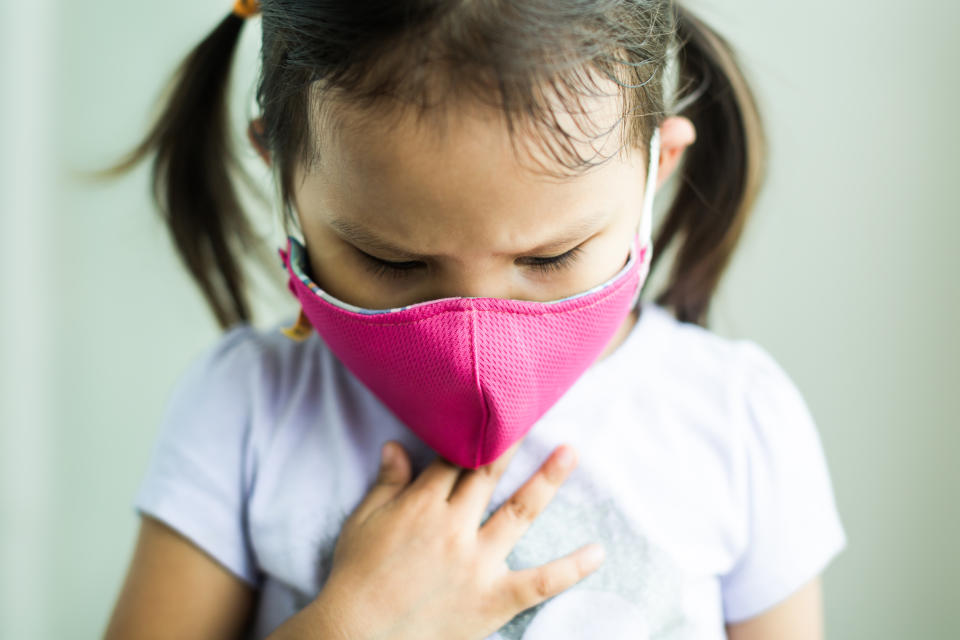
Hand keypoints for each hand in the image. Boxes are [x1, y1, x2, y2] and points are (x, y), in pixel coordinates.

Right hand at [291, 439, 604, 639]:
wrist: (356, 637)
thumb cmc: (354, 578)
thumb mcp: (362, 524)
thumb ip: (387, 484)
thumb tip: (396, 445)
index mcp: (421, 505)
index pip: (453, 459)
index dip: (471, 433)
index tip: (491, 412)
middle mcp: (453, 526)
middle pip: (488, 474)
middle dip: (512, 441)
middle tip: (534, 411)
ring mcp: (477, 563)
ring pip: (519, 512)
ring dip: (547, 481)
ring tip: (570, 452)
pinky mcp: (493, 598)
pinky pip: (540, 582)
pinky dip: (571, 568)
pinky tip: (597, 552)